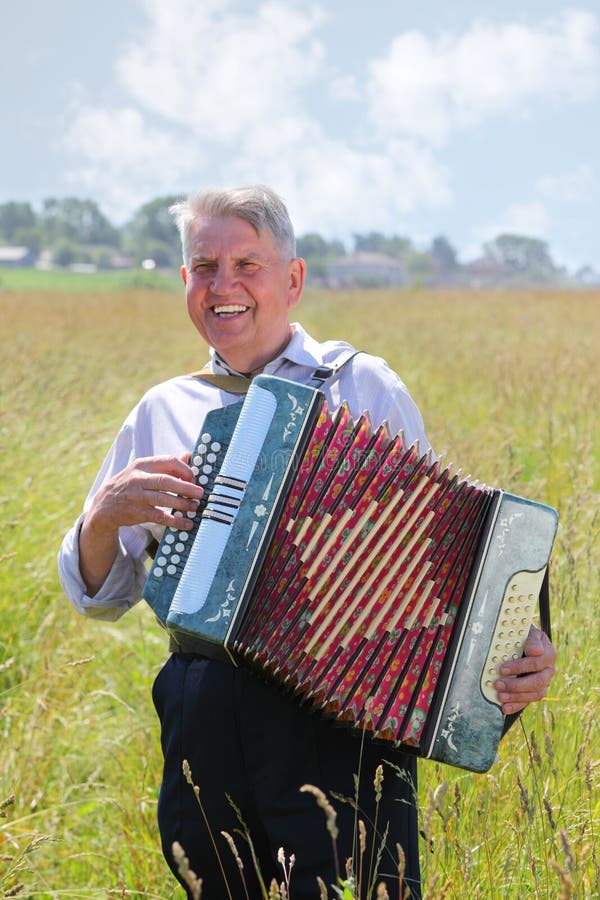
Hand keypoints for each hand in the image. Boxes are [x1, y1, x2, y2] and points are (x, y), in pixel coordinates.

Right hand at [87, 454, 203, 533]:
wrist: (104, 504)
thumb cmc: (130, 484)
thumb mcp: (143, 470)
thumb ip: (166, 464)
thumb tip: (188, 455)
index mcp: (142, 465)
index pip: (168, 461)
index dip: (184, 470)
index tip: (195, 478)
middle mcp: (138, 479)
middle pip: (165, 481)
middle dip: (185, 487)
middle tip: (200, 493)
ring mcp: (136, 496)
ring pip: (162, 499)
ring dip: (182, 504)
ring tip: (195, 507)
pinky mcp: (137, 513)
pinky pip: (159, 517)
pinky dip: (174, 521)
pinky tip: (186, 523)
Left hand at [494, 625, 555, 714]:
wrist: (524, 640)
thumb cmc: (524, 635)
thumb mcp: (528, 631)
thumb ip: (531, 639)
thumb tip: (535, 651)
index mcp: (548, 654)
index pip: (537, 663)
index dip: (520, 667)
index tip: (503, 668)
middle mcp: (548, 670)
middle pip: (537, 682)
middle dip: (516, 685)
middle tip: (498, 684)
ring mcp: (543, 682)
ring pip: (534, 694)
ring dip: (516, 697)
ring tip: (500, 696)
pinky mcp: (535, 691)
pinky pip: (528, 702)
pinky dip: (516, 706)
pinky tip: (504, 708)